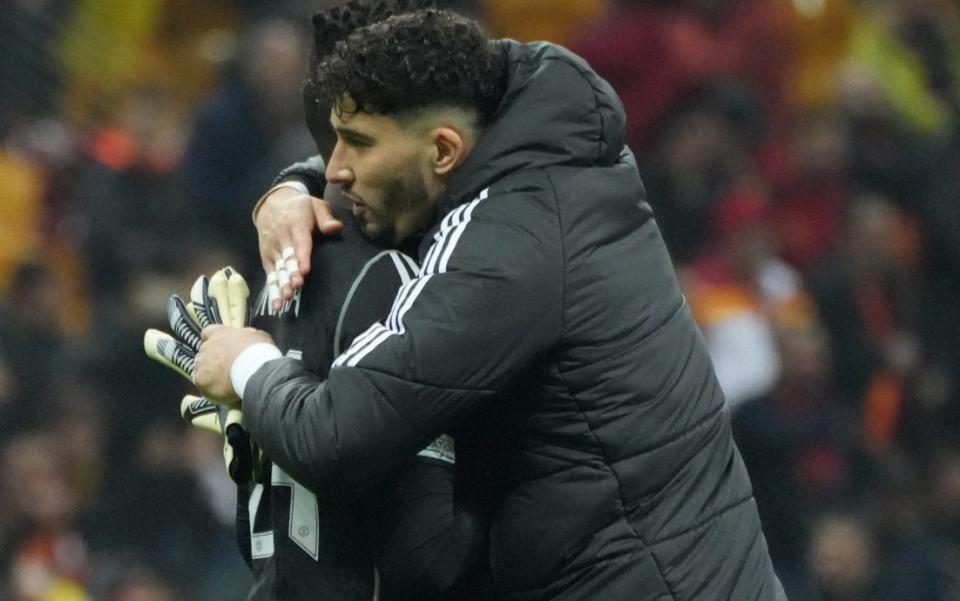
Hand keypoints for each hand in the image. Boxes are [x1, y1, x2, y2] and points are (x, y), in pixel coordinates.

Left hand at [194, 325, 275, 403]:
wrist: (253, 370)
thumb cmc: (257, 352)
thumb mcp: (257, 337)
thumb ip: (246, 336)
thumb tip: (247, 340)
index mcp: (219, 334)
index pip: (207, 332)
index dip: (213, 340)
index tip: (220, 347)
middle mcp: (206, 347)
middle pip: (204, 353)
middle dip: (213, 360)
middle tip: (227, 368)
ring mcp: (201, 364)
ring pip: (201, 369)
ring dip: (211, 374)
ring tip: (225, 382)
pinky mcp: (200, 380)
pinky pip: (201, 385)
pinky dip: (210, 388)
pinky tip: (221, 392)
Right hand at [256, 186, 343, 309]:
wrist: (271, 204)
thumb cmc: (301, 207)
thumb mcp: (315, 205)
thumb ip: (325, 217)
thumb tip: (336, 227)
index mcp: (295, 224)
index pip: (299, 242)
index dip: (301, 257)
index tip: (305, 271)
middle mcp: (281, 237)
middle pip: (286, 258)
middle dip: (291, 273)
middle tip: (296, 286)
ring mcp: (272, 248)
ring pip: (277, 268)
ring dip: (281, 283)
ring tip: (286, 299)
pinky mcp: (266, 258)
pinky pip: (270, 275)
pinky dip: (273, 289)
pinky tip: (277, 304)